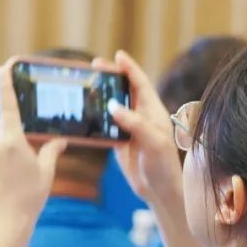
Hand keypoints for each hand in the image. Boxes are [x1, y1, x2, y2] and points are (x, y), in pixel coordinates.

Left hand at [0, 58, 66, 229]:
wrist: (5, 224)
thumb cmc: (30, 198)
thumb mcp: (46, 172)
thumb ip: (51, 151)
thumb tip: (59, 140)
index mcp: (12, 140)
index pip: (8, 103)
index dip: (6, 81)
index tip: (5, 65)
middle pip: (5, 126)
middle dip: (16, 133)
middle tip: (27, 154)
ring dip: (7, 148)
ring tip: (17, 174)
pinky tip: (6, 181)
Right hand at [99, 51, 182, 205]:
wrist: (159, 191)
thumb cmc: (163, 165)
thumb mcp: (153, 142)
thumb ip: (135, 124)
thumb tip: (113, 107)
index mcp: (153, 111)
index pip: (140, 84)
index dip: (130, 68)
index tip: (118, 55)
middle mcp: (141, 116)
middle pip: (124, 90)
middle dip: (111, 76)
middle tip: (94, 65)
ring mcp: (129, 128)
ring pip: (113, 105)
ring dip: (101, 95)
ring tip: (85, 83)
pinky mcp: (119, 142)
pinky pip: (105, 125)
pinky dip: (95, 117)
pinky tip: (83, 111)